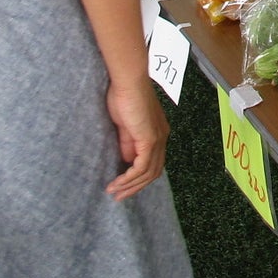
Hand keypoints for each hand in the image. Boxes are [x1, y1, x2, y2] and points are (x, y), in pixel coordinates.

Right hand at [106, 73, 168, 199]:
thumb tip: (126, 159)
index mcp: (158, 133)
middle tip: (118, 196)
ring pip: (148, 173)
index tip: (123, 185)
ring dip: (130, 186)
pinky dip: (130, 178)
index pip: (153, 163)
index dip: (139, 177)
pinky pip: (141, 167)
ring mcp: (158, 140)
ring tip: (114, 192)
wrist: (129, 81)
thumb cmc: (124, 96)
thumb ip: (128, 142)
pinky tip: (118, 183)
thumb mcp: (125, 124)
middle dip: (135, 187)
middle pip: (153, 173)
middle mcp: (162, 138)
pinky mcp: (150, 140)